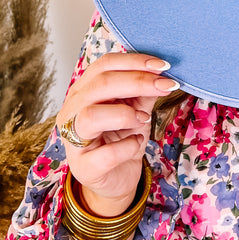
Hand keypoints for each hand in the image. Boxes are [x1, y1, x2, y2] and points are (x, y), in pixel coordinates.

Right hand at [56, 53, 179, 215]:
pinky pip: (106, 154)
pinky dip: (128, 146)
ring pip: (91, 115)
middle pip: (100, 84)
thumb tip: (161, 72)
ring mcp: (73, 140)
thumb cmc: (122, 138)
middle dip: (138, 81)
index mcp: (83, 91)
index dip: (134, 62)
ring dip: (125, 114)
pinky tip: (136, 143)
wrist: (118, 177)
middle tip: (165, 86)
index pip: (104, 65)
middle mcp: (72, 111)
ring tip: (144, 119)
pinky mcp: (84, 168)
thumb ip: (143, 91)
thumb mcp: (136, 109)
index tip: (162, 66)